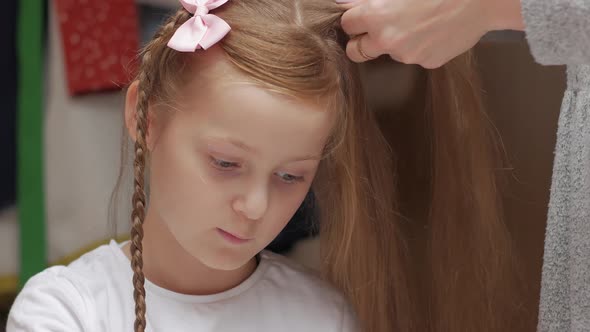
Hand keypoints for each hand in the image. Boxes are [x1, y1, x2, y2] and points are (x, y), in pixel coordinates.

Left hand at [338, 0, 523, 67]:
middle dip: (361, 42)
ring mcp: (408, 55)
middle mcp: (387, 39)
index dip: (354, 19)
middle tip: (374, 31)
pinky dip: (420, 46)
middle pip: (356, 51)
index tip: (360, 17)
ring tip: (419, 21)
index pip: (347, 25)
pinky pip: (415, 56)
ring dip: (396, 41)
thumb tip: (343, 1)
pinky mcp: (427, 62)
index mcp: (376, 16)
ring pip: (389, 52)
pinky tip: (434, 29)